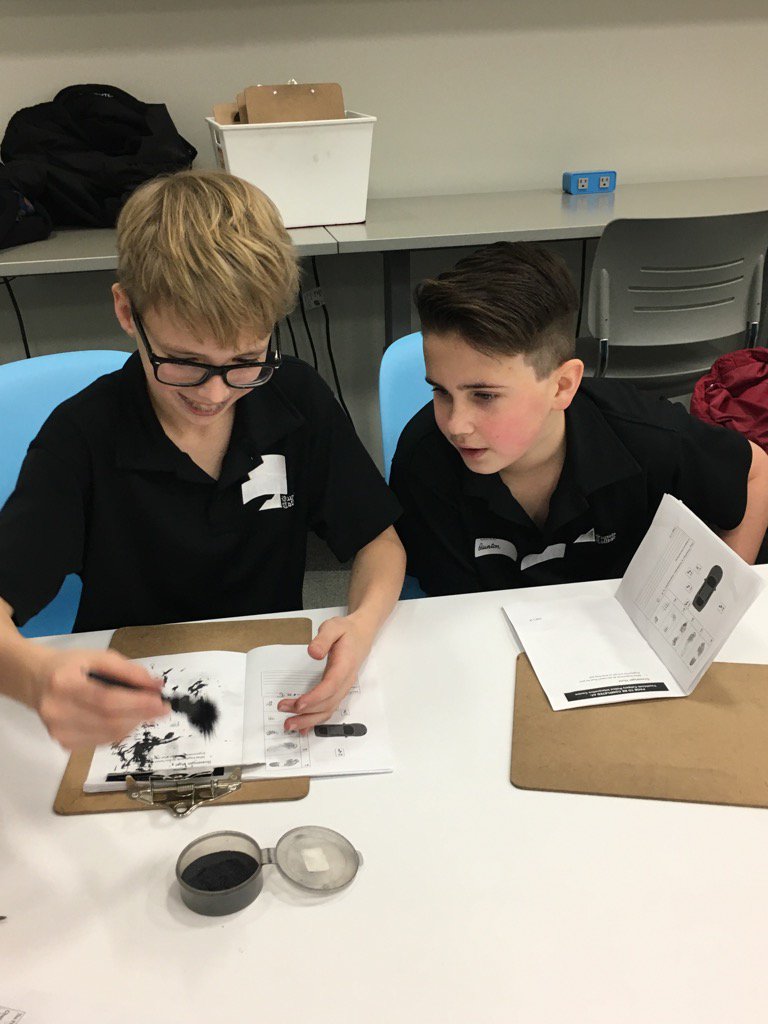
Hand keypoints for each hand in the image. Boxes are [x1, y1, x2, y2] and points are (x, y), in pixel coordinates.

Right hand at [33, 648, 167, 750]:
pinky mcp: (64, 743)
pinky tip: (125, 719)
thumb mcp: (98, 657)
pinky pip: (102, 742)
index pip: (107, 699)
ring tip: (144, 711)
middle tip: (160, 709)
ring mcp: (58, 731)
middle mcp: (57, 711)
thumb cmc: (68, 666)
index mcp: (64, 683)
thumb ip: (129, 671)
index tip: (161, 703)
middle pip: (109, 721)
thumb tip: (156, 686)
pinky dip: (119, 732)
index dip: (138, 704)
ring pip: (108, 735)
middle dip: (141, 715)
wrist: (35, 680)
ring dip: (133, 724)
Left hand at [277, 614, 371, 733]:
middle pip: (328, 703)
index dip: (315, 697)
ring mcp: (343, 688)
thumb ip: (323, 639)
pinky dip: (316, 719)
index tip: (299, 704)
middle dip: (306, 712)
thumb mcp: (334, 626)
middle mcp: (346, 681)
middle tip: (285, 715)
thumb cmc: (346, 631)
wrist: (361, 634)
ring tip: (290, 724)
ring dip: (309, 719)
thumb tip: (313, 653)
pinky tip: (303, 727)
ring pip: (328, 709)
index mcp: (345, 665)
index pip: (331, 685)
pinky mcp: (338, 690)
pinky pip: (328, 708)